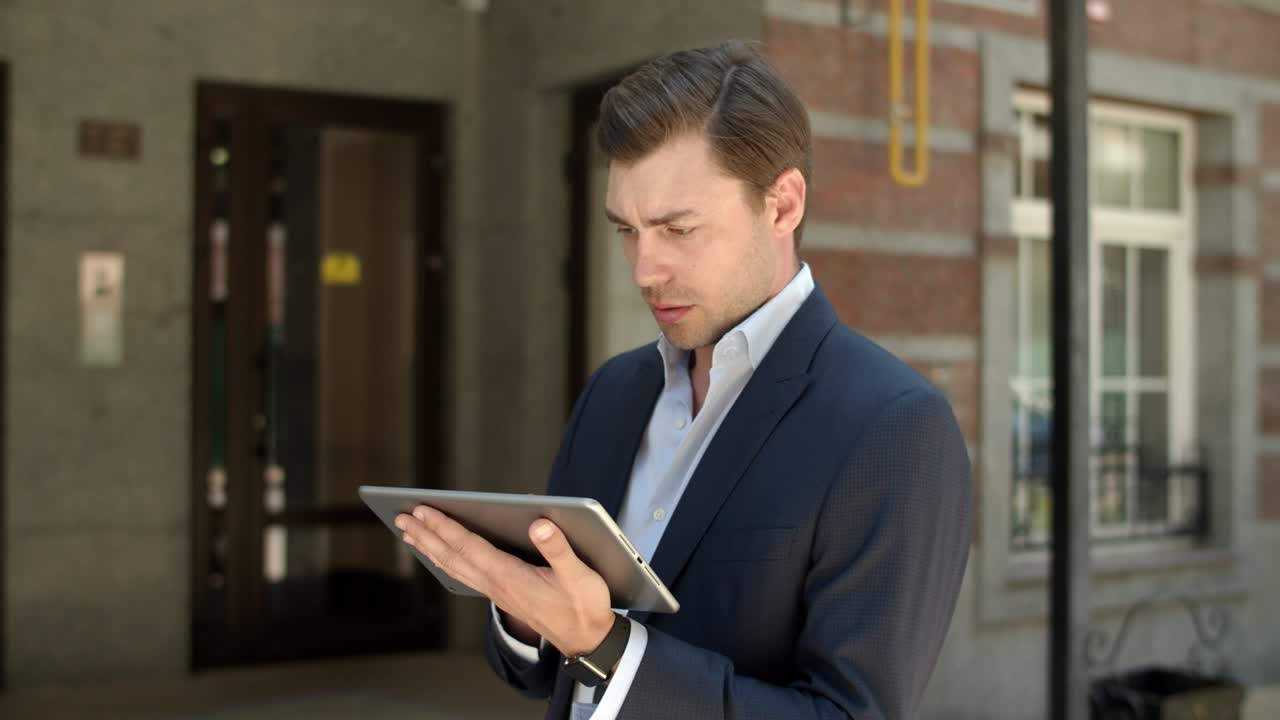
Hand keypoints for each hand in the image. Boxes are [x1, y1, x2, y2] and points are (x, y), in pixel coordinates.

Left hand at [395, 505, 615, 657]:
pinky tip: (441, 556)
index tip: (422, 511)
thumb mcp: (579, 576)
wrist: (585, 639)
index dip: (444, 527)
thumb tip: (539, 524)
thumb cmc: (583, 606)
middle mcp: (497, 584)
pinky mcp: (502, 594)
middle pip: (452, 556)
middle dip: (426, 535)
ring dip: (430, 548)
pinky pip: (464, 575)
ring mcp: (497, 591)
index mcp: (510, 576)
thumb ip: (558, 549)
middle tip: (401, 517)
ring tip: (410, 534)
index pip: (469, 547)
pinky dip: (446, 561)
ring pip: (454, 567)